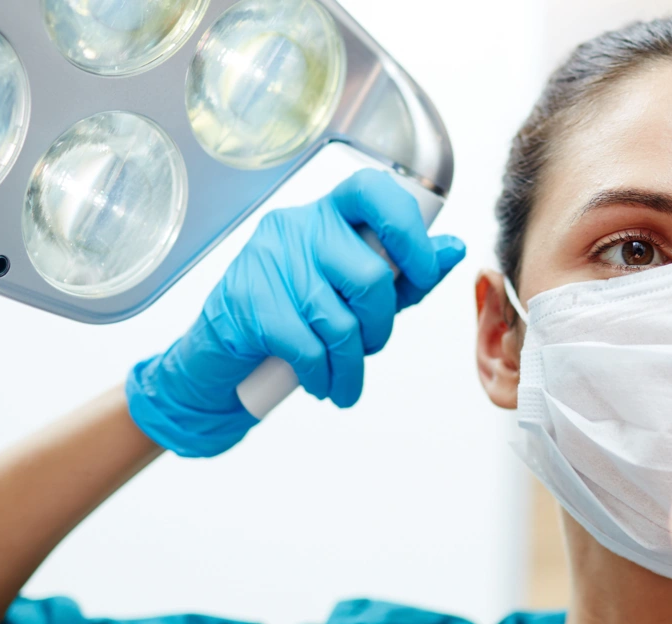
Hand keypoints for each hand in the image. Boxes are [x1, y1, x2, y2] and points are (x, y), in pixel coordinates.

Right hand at [126, 169, 465, 456]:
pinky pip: (307, 346)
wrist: (219, 360)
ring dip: (351, 366)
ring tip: (344, 382)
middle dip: (380, 327)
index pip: (374, 191)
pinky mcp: (248, 302)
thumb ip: (401, 273)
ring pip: (339, 320)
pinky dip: (322, 375)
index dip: (410, 232)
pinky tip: (319, 382)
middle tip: (368, 348)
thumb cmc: (293, 319)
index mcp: (327, 214)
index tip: (423, 273)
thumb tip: (452, 249)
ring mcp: (268, 261)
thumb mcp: (353, 294)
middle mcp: (296, 227)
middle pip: (368, 275)